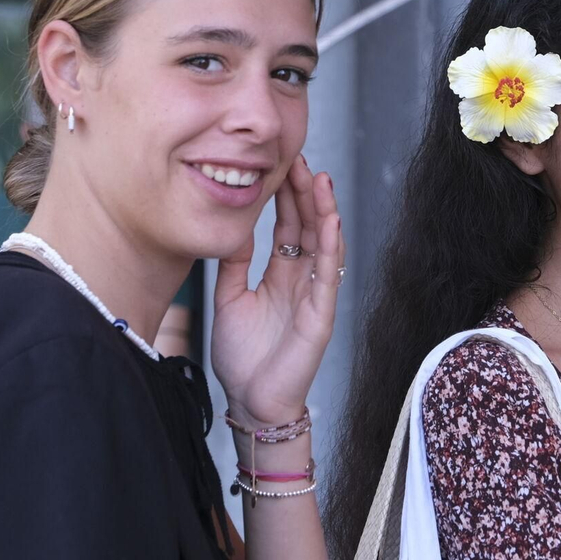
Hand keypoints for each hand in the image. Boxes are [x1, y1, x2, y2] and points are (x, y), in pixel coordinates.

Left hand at [211, 155, 344, 428]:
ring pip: (325, 244)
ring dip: (325, 210)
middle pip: (309, 227)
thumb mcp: (230, 297)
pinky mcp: (320, 315)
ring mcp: (314, 296)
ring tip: (320, 178)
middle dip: (306, 193)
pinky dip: (330, 246)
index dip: (286, 196)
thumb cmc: (242, 357)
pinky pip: (328, 275)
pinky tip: (330, 220)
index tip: (280, 164)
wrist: (250, 402)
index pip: (289, 226)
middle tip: (299, 158)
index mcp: (281, 275)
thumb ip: (234, 264)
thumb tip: (235, 225)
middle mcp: (302, 280)